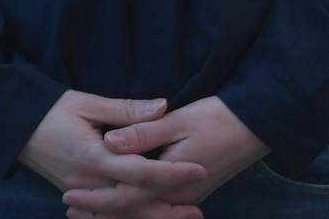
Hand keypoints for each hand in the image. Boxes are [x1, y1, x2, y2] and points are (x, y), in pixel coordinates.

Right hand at [20, 90, 206, 212]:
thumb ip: (126, 110)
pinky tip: (145, 216)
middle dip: (167, 209)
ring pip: (121, 214)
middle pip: (134, 204)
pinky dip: (127, 217)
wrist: (14, 127)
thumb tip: (163, 106)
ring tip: (180, 215)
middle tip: (197, 210)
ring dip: (151, 217)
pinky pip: (106, 214)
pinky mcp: (77, 195)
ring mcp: (81, 193)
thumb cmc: (51, 109)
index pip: (140, 171)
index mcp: (94, 158)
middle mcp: (89, 182)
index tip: (198, 169)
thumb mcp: (88, 103)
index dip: (172, 173)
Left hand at [64, 96, 266, 214]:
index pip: (124, 198)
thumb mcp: (178, 121)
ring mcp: (188, 198)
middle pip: (133, 212)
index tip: (69, 195)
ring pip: (145, 212)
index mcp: (169, 180)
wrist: (259, 126)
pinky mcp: (193, 192)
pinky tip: (126, 200)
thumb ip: (142, 134)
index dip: (95, 199)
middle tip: (71, 207)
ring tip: (89, 209)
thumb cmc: (218, 118)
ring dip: (117, 212)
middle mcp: (178, 196)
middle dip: (101, 212)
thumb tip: (109, 142)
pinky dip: (137, 207)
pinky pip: (158, 207)